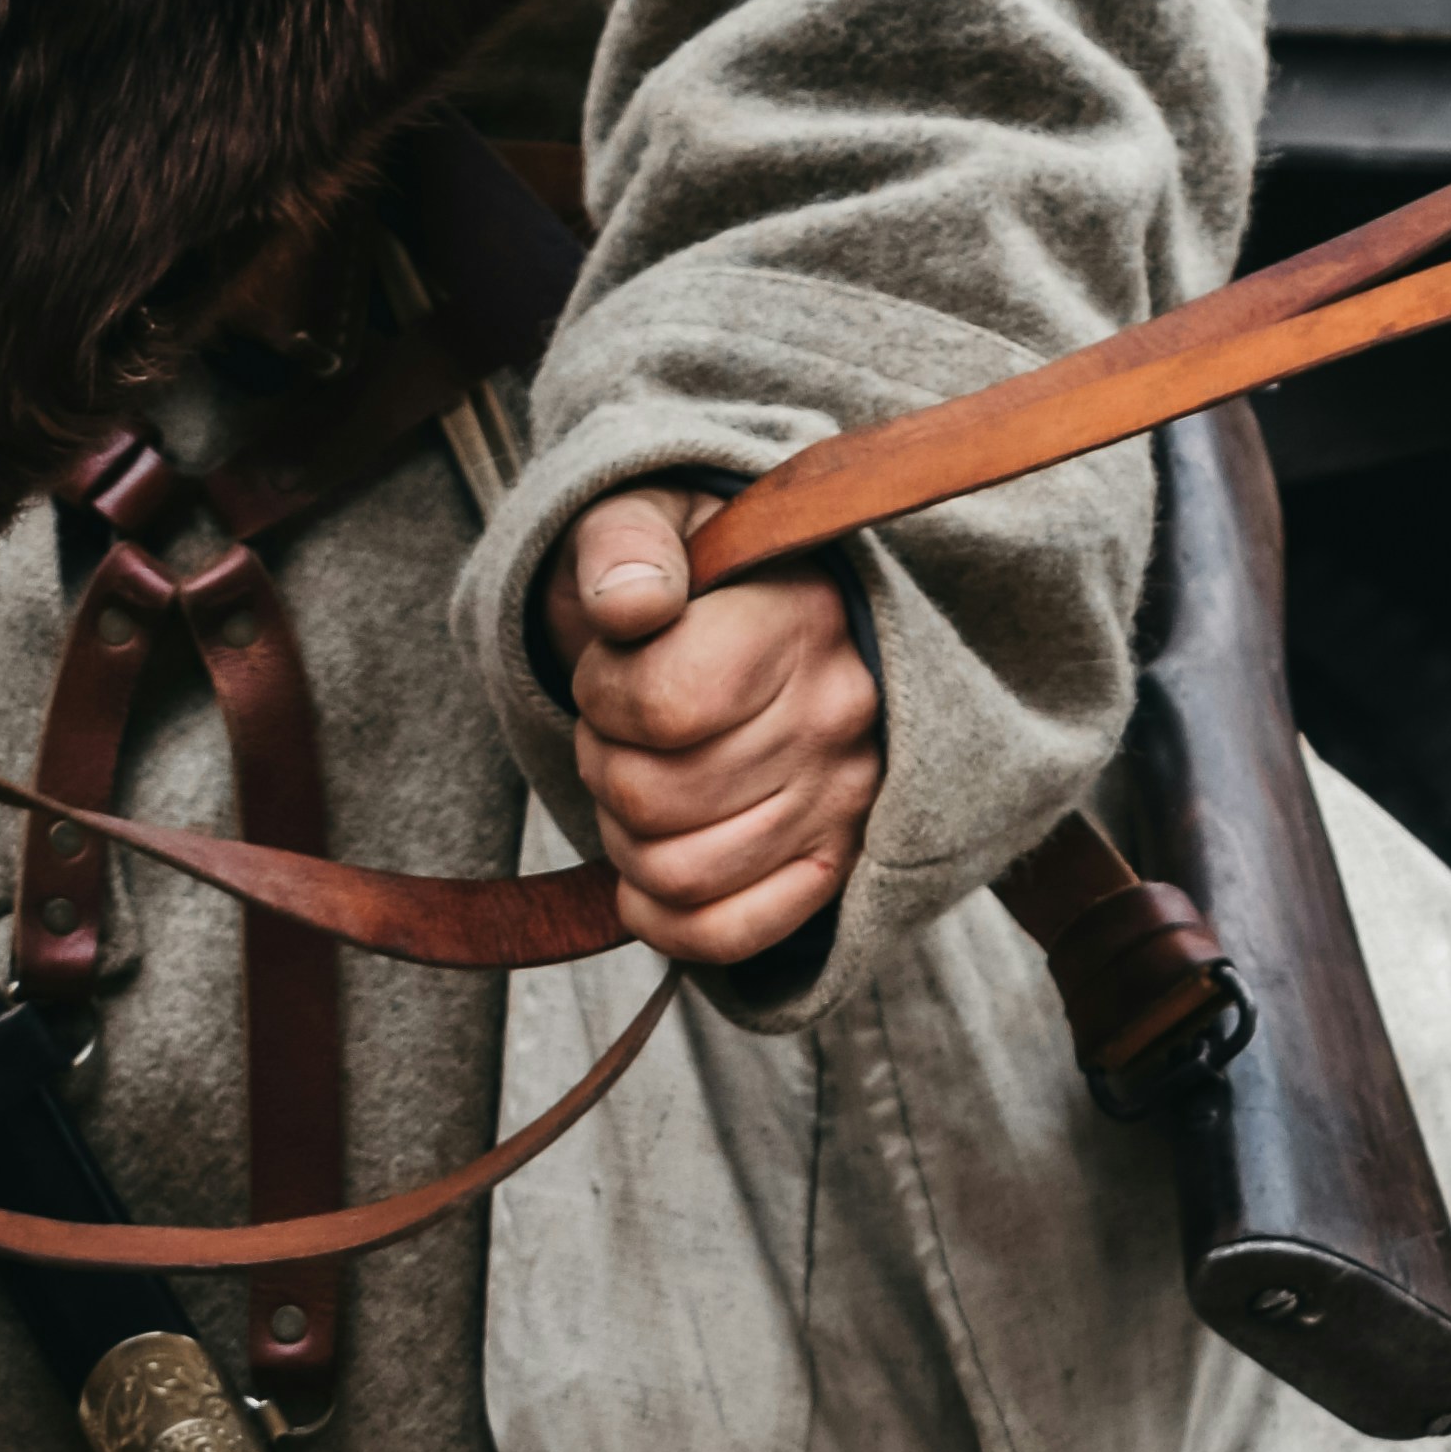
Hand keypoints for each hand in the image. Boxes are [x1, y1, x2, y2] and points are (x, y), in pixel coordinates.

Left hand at [546, 487, 883, 966]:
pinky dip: (666, 919)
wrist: (766, 607)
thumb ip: (624, 545)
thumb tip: (630, 608)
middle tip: (622, 726)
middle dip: (605, 762)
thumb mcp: (646, 516)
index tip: (614, 661)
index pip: (666, 704)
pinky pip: (733, 935)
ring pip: (682, 874)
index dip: (603, 694)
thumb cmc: (691, 568)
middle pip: (656, 798)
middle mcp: (842, 712)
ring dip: (626, 837)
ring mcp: (847, 795)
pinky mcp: (840, 860)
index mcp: (802, 617)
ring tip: (645, 779)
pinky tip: (650, 871)